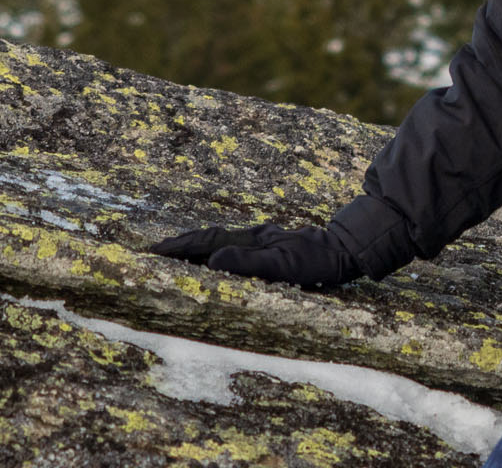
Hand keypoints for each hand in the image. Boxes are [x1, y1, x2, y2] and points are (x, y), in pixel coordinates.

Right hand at [148, 222, 360, 287]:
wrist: (347, 247)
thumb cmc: (318, 261)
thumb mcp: (285, 265)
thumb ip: (249, 263)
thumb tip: (211, 261)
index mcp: (253, 240)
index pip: (208, 243)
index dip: (180, 248)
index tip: (155, 252)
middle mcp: (254, 236)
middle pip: (209, 238)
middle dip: (180, 245)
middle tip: (154, 252)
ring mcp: (262, 239)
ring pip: (220, 240)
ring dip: (194, 246)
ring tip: (173, 253)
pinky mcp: (271, 245)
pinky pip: (233, 245)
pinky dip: (213, 250)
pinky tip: (212, 257)